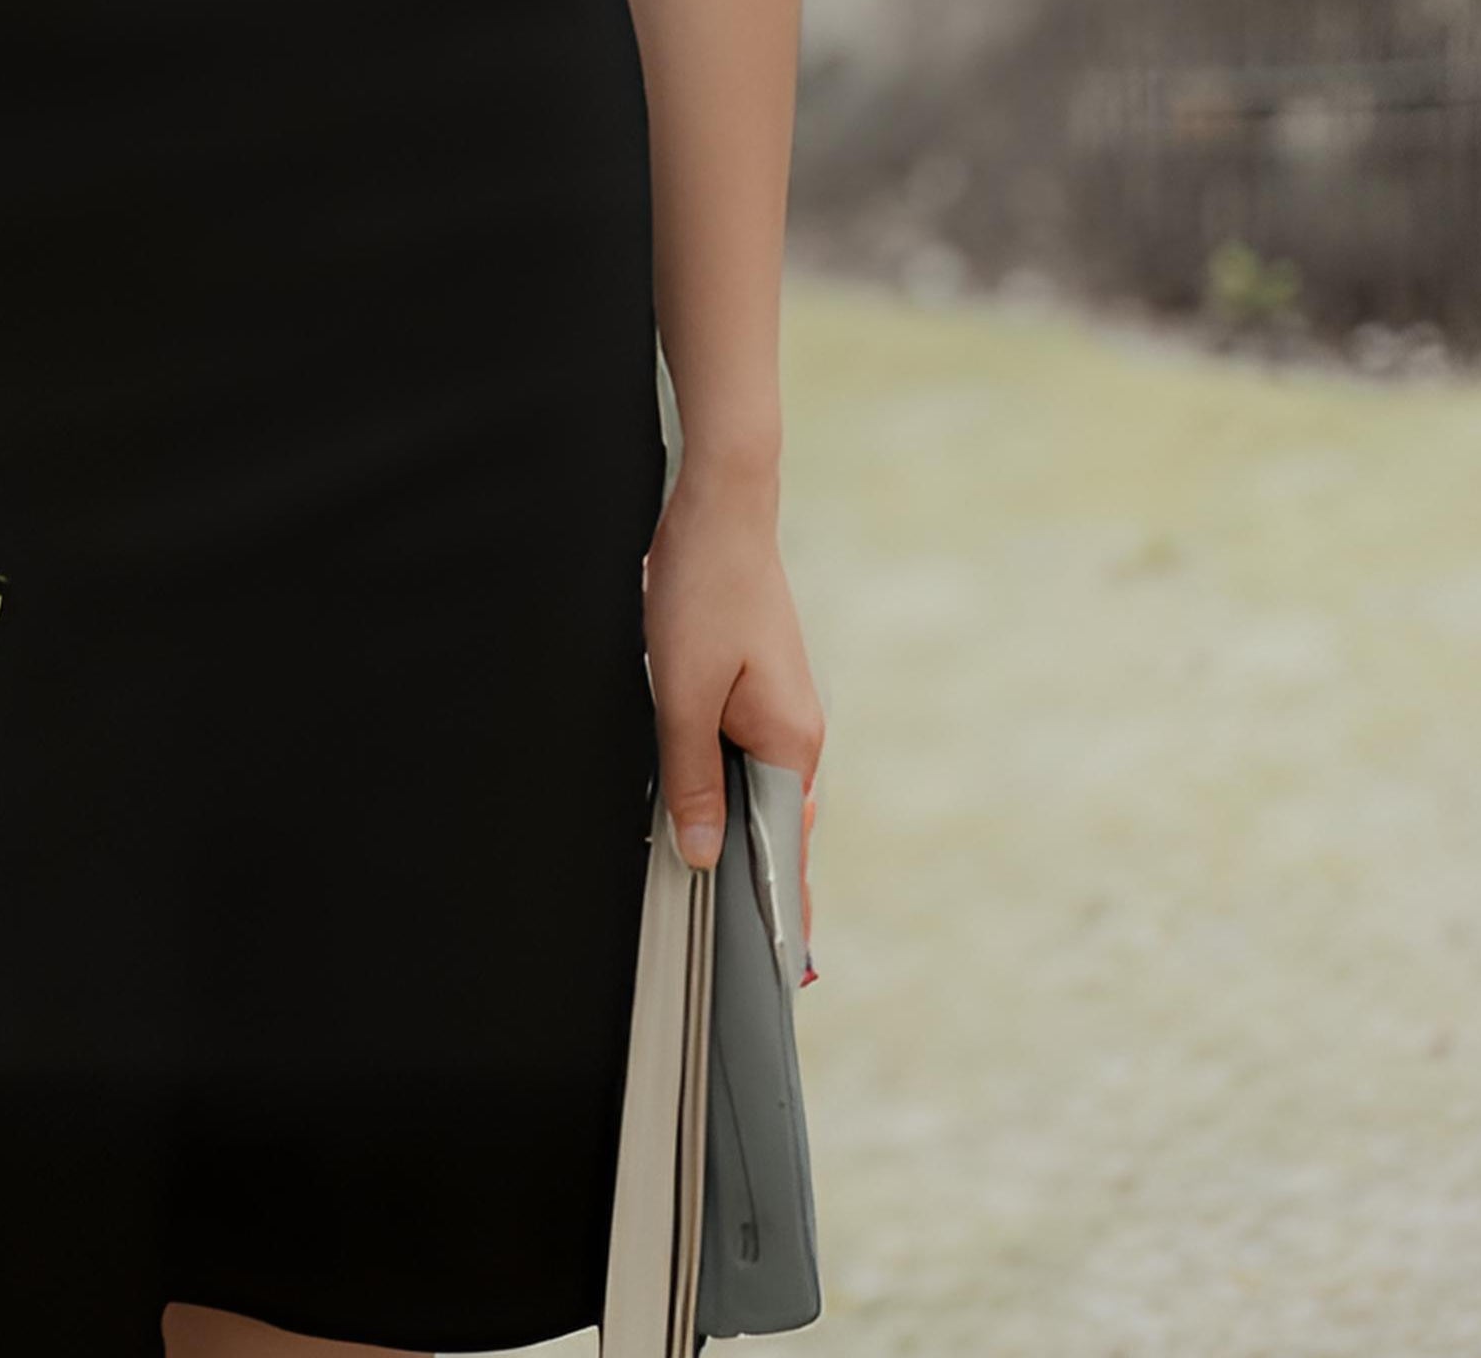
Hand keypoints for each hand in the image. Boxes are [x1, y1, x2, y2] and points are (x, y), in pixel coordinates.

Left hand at [640, 465, 824, 945]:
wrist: (722, 509)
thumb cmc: (703, 592)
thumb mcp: (681, 694)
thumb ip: (690, 780)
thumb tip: (699, 857)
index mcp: (791, 745)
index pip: (786, 852)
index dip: (776, 910)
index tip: (782, 972)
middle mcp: (798, 734)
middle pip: (775, 827)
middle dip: (760, 881)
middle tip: (757, 952)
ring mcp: (782, 710)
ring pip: (759, 791)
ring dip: (740, 832)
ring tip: (724, 893)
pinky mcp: (760, 687)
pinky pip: (748, 756)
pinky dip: (730, 788)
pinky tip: (708, 804)